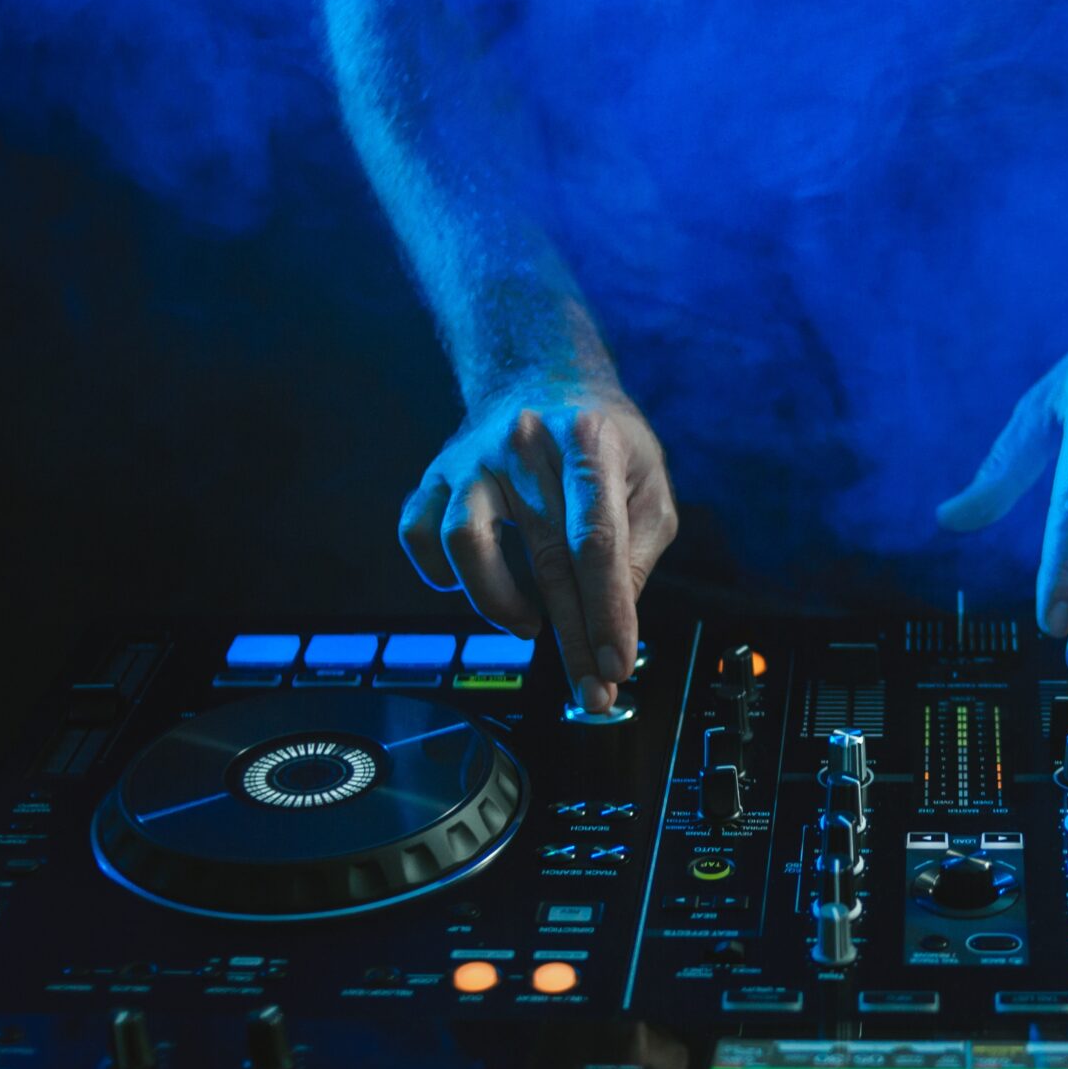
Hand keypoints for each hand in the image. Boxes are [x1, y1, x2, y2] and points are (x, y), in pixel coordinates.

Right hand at [399, 383, 676, 713]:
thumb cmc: (603, 440)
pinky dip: (440, 573)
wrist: (540, 377)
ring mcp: (472, 457)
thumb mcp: (648, 482)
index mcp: (588, 439)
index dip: (607, 610)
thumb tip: (612, 622)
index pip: (596, 540)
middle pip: (546, 558)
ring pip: (465, 542)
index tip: (616, 665)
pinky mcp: (435, 475)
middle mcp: (524, 442)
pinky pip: (419, 535)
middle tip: (591, 690)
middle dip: (571, 638)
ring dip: (499, 603)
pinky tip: (475, 584)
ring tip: (530, 624)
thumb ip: (638, 549)